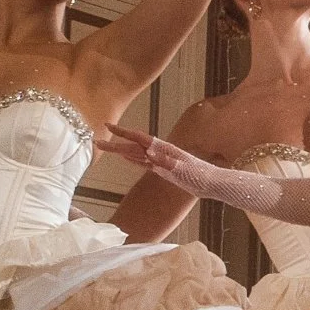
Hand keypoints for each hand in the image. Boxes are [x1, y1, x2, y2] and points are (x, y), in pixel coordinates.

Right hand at [97, 125, 214, 196]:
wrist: (213, 183)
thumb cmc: (201, 176)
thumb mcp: (184, 169)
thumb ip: (167, 162)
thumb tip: (150, 153)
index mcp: (164, 149)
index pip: (139, 138)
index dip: (123, 133)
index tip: (108, 126)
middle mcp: (160, 153)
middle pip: (133, 146)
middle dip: (115, 143)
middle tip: (96, 142)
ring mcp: (160, 161)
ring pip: (136, 153)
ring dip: (120, 150)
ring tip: (105, 146)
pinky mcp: (163, 170)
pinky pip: (144, 163)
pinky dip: (133, 159)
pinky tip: (126, 157)